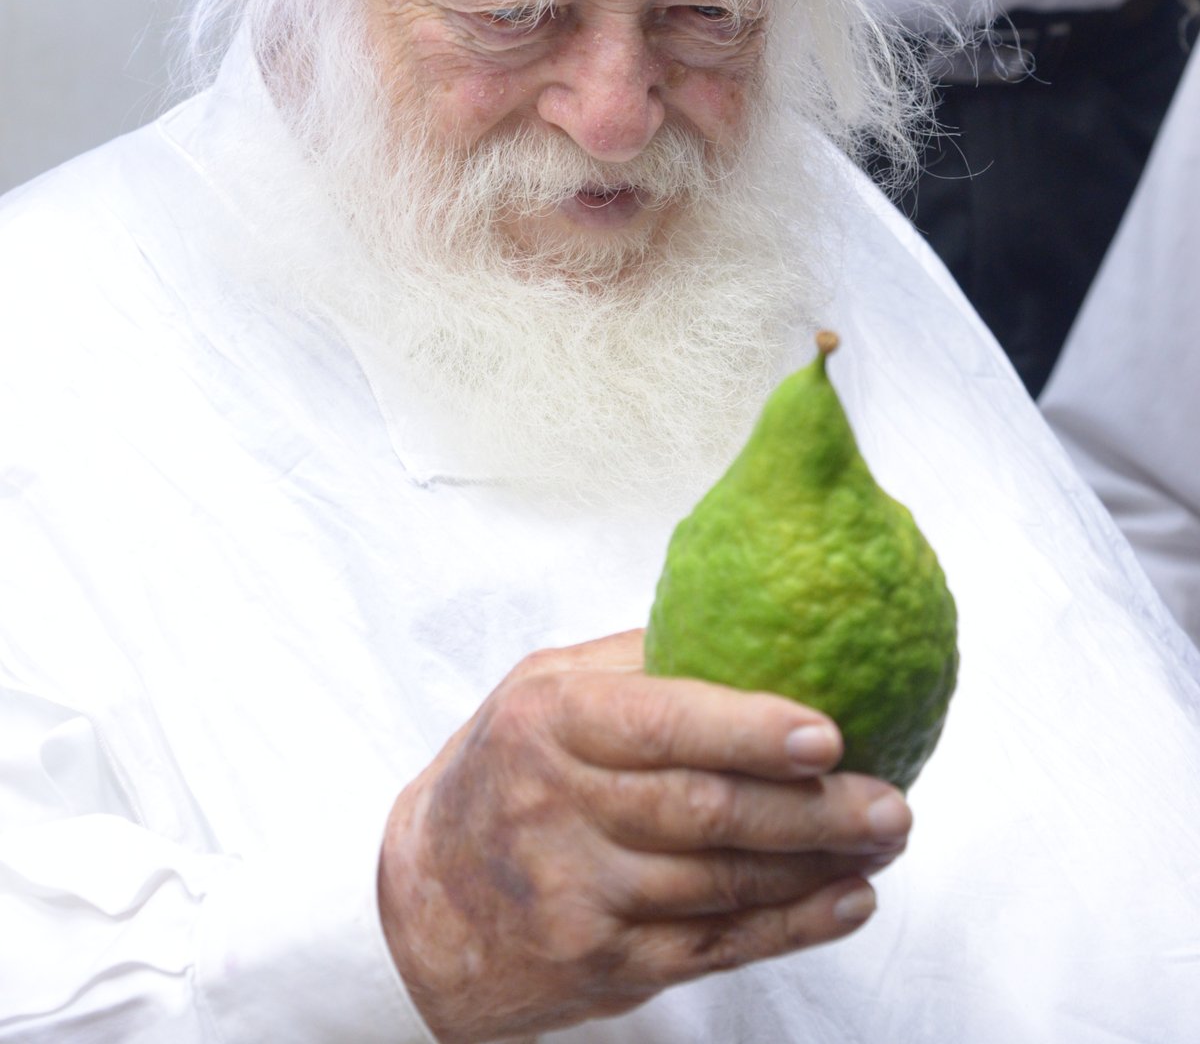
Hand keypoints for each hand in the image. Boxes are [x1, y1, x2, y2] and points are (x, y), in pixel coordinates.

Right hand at [377, 630, 911, 1041]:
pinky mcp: (605, 964)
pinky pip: (718, 948)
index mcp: (550, 722)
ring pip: (724, 885)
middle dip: (813, 811)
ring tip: (884, 839)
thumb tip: (749, 622)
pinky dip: (792, 926)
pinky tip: (846, 900)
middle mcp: (559, 809)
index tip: (829, 733)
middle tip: (892, 799)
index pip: (662, 723)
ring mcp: (581, 897)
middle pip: (707, 813)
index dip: (751, 731)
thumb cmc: (499, 774)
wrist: (417, 908)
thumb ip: (634, 663)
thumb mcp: (540, 691)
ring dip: (818, 867)